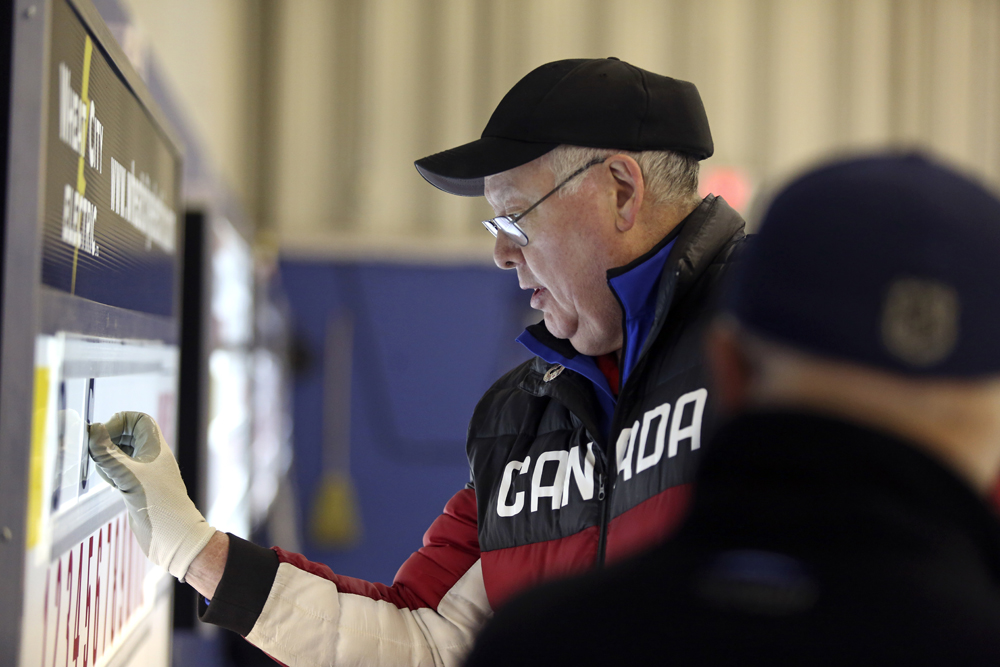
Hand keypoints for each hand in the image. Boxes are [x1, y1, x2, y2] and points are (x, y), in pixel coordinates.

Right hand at [88, 412, 215, 581]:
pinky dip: (110, 471)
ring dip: (107, 456)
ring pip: (121, 455)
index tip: (102, 434)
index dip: (119, 421)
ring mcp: (144, 474)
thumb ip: (108, 453)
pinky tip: (108, 481)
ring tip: (102, 466)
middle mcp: (151, 458)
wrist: (173, 537)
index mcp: (156, 448)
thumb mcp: (129, 475)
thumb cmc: (159, 505)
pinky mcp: (136, 490)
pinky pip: (119, 472)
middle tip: (95, 451)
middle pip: (127, 435)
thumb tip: (92, 430)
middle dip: (109, 439)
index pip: (138, 420)